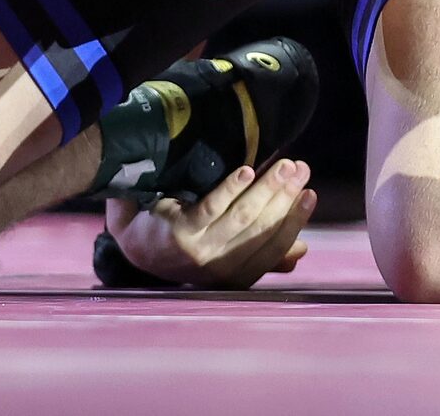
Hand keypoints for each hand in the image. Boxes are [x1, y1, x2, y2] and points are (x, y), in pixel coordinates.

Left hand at [106, 159, 317, 287]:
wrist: (129, 241)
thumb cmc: (181, 244)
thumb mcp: (220, 254)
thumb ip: (259, 254)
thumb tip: (301, 251)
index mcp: (232, 274)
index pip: (273, 249)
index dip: (294, 222)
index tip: (310, 195)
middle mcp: (217, 266)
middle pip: (261, 230)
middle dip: (286, 198)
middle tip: (301, 169)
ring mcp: (197, 249)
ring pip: (242, 217)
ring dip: (267, 190)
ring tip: (284, 166)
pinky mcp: (178, 231)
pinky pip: (210, 208)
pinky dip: (230, 190)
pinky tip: (246, 171)